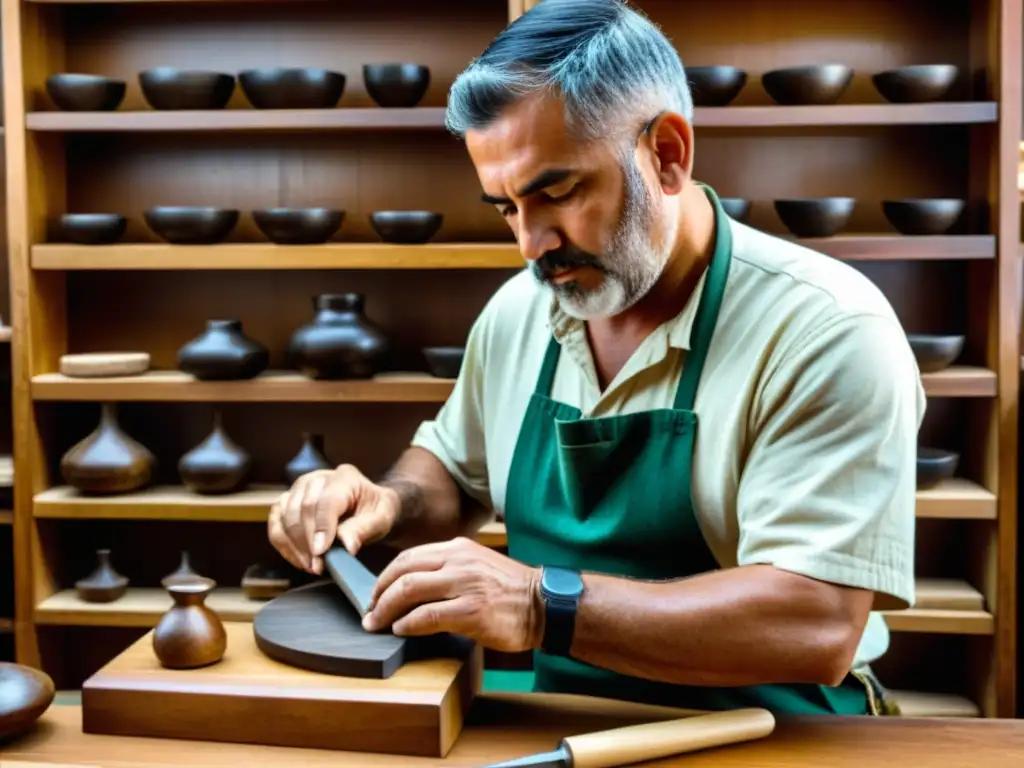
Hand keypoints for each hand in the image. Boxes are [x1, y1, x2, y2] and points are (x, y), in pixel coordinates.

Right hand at [267, 464, 400, 574]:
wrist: (368, 506)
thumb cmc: (375, 511)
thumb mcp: (381, 519)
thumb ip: (364, 529)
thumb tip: (346, 546)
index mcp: (344, 477)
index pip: (326, 500)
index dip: (321, 527)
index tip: (321, 552)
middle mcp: (317, 478)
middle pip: (302, 507)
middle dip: (307, 541)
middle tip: (318, 566)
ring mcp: (299, 489)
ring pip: (284, 515)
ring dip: (294, 545)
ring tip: (311, 566)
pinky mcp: (287, 502)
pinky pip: (276, 524)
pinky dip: (284, 545)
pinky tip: (299, 560)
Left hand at [361, 537, 542, 652]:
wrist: (544, 604)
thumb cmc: (510, 590)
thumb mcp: (477, 565)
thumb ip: (448, 569)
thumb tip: (411, 585)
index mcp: (458, 548)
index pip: (409, 557)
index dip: (386, 576)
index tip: (376, 593)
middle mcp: (459, 561)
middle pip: (403, 571)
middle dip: (379, 592)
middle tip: (370, 610)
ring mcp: (465, 585)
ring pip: (409, 590)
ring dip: (386, 608)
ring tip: (378, 622)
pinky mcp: (472, 611)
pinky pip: (427, 616)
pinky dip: (407, 624)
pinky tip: (401, 630)